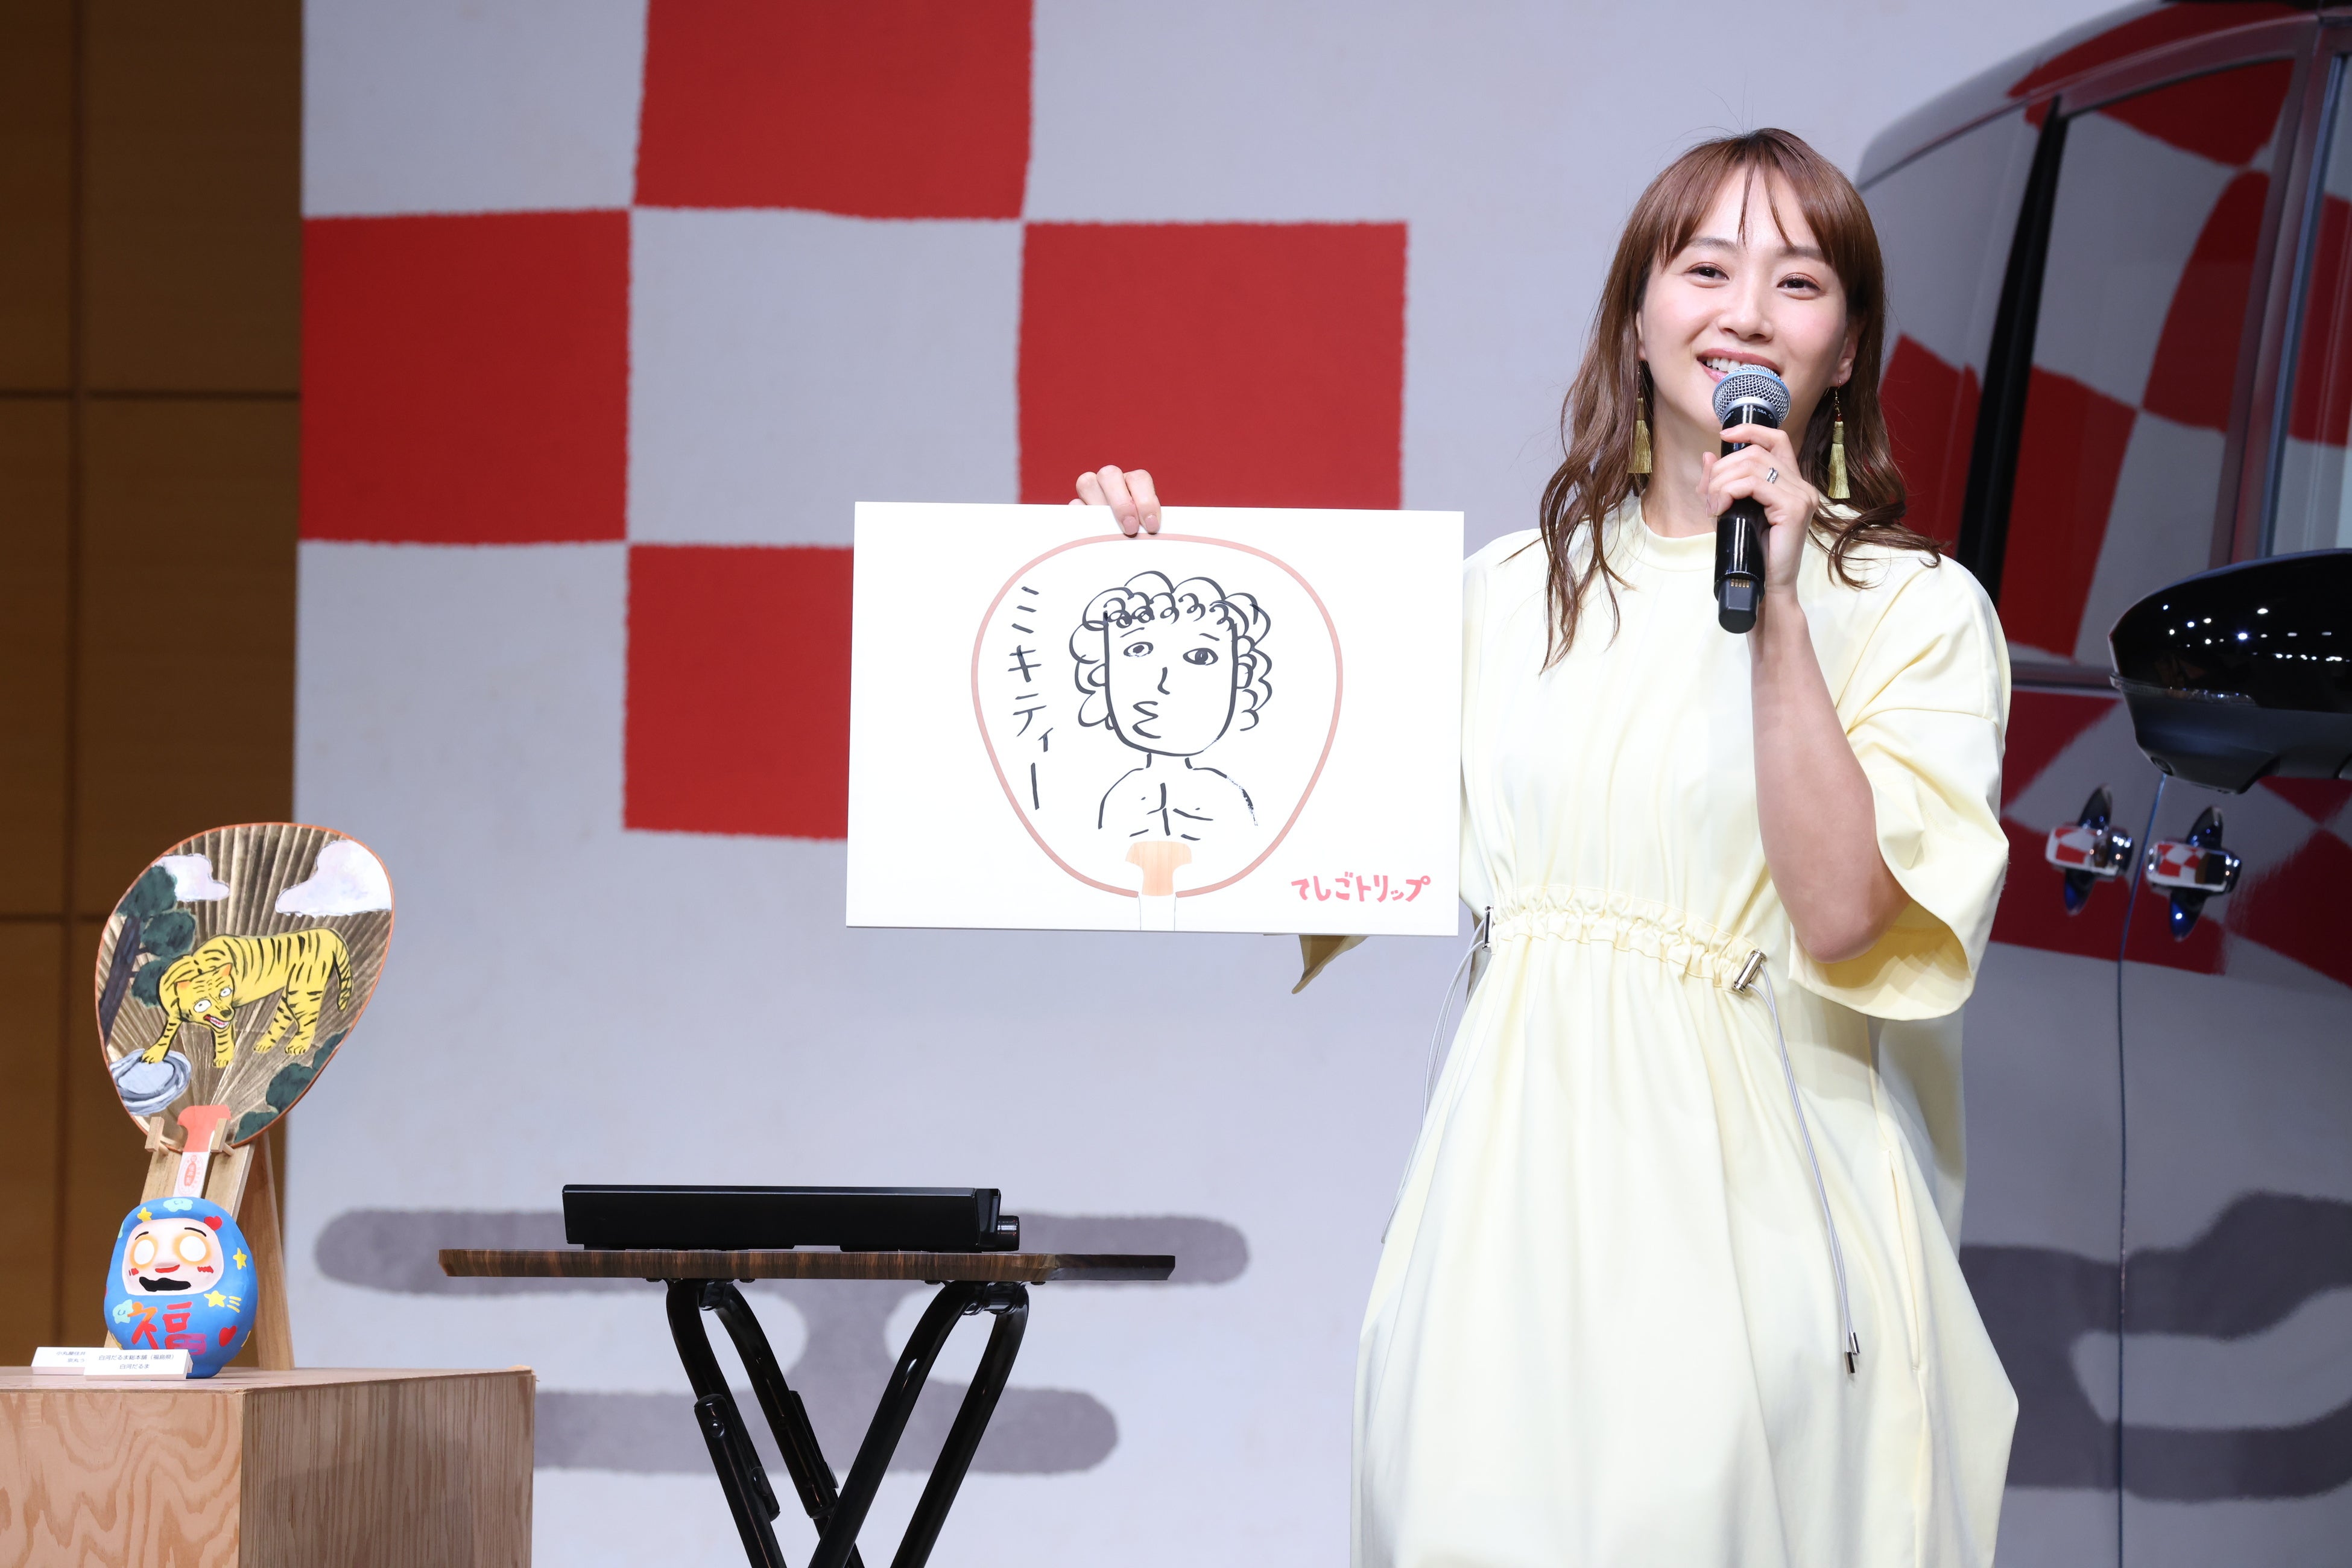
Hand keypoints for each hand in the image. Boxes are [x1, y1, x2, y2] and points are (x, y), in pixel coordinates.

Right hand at [1073, 466, 1161, 535]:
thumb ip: (1149, 527)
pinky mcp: (1078, 508)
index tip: (1152, 525)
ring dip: (1099, 506)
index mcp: (1133, 482)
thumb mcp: (1149, 530)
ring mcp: (1091, 492)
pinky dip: (1083, 517)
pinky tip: (1094, 533)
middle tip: (1130, 528)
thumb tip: (1152, 534)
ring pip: (1087, 483)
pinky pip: (1075, 505)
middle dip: (1122, 503)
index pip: (1139, 479)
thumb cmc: (1140, 535)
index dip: (1146, 501)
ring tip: (1110, 531)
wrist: (1123, 551)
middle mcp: (1111, 482)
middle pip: (1109, 475)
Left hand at [1699, 423, 1818, 592]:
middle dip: (1722, 469)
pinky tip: (1720, 509)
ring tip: (1712, 506)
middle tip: (1707, 497)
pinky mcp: (1794, 508)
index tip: (1724, 435)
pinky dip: (1729, 491)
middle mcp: (1801, 485)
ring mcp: (1801, 495)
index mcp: (1791, 483)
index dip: (1751, 430)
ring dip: (1721, 482)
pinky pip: (1753, 484)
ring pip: (1751, 466)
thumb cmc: (1752, 552)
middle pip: (1755, 453)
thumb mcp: (1731, 511)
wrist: (1767, 586)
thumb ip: (1722, 483)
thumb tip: (1707, 457)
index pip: (1776, 440)